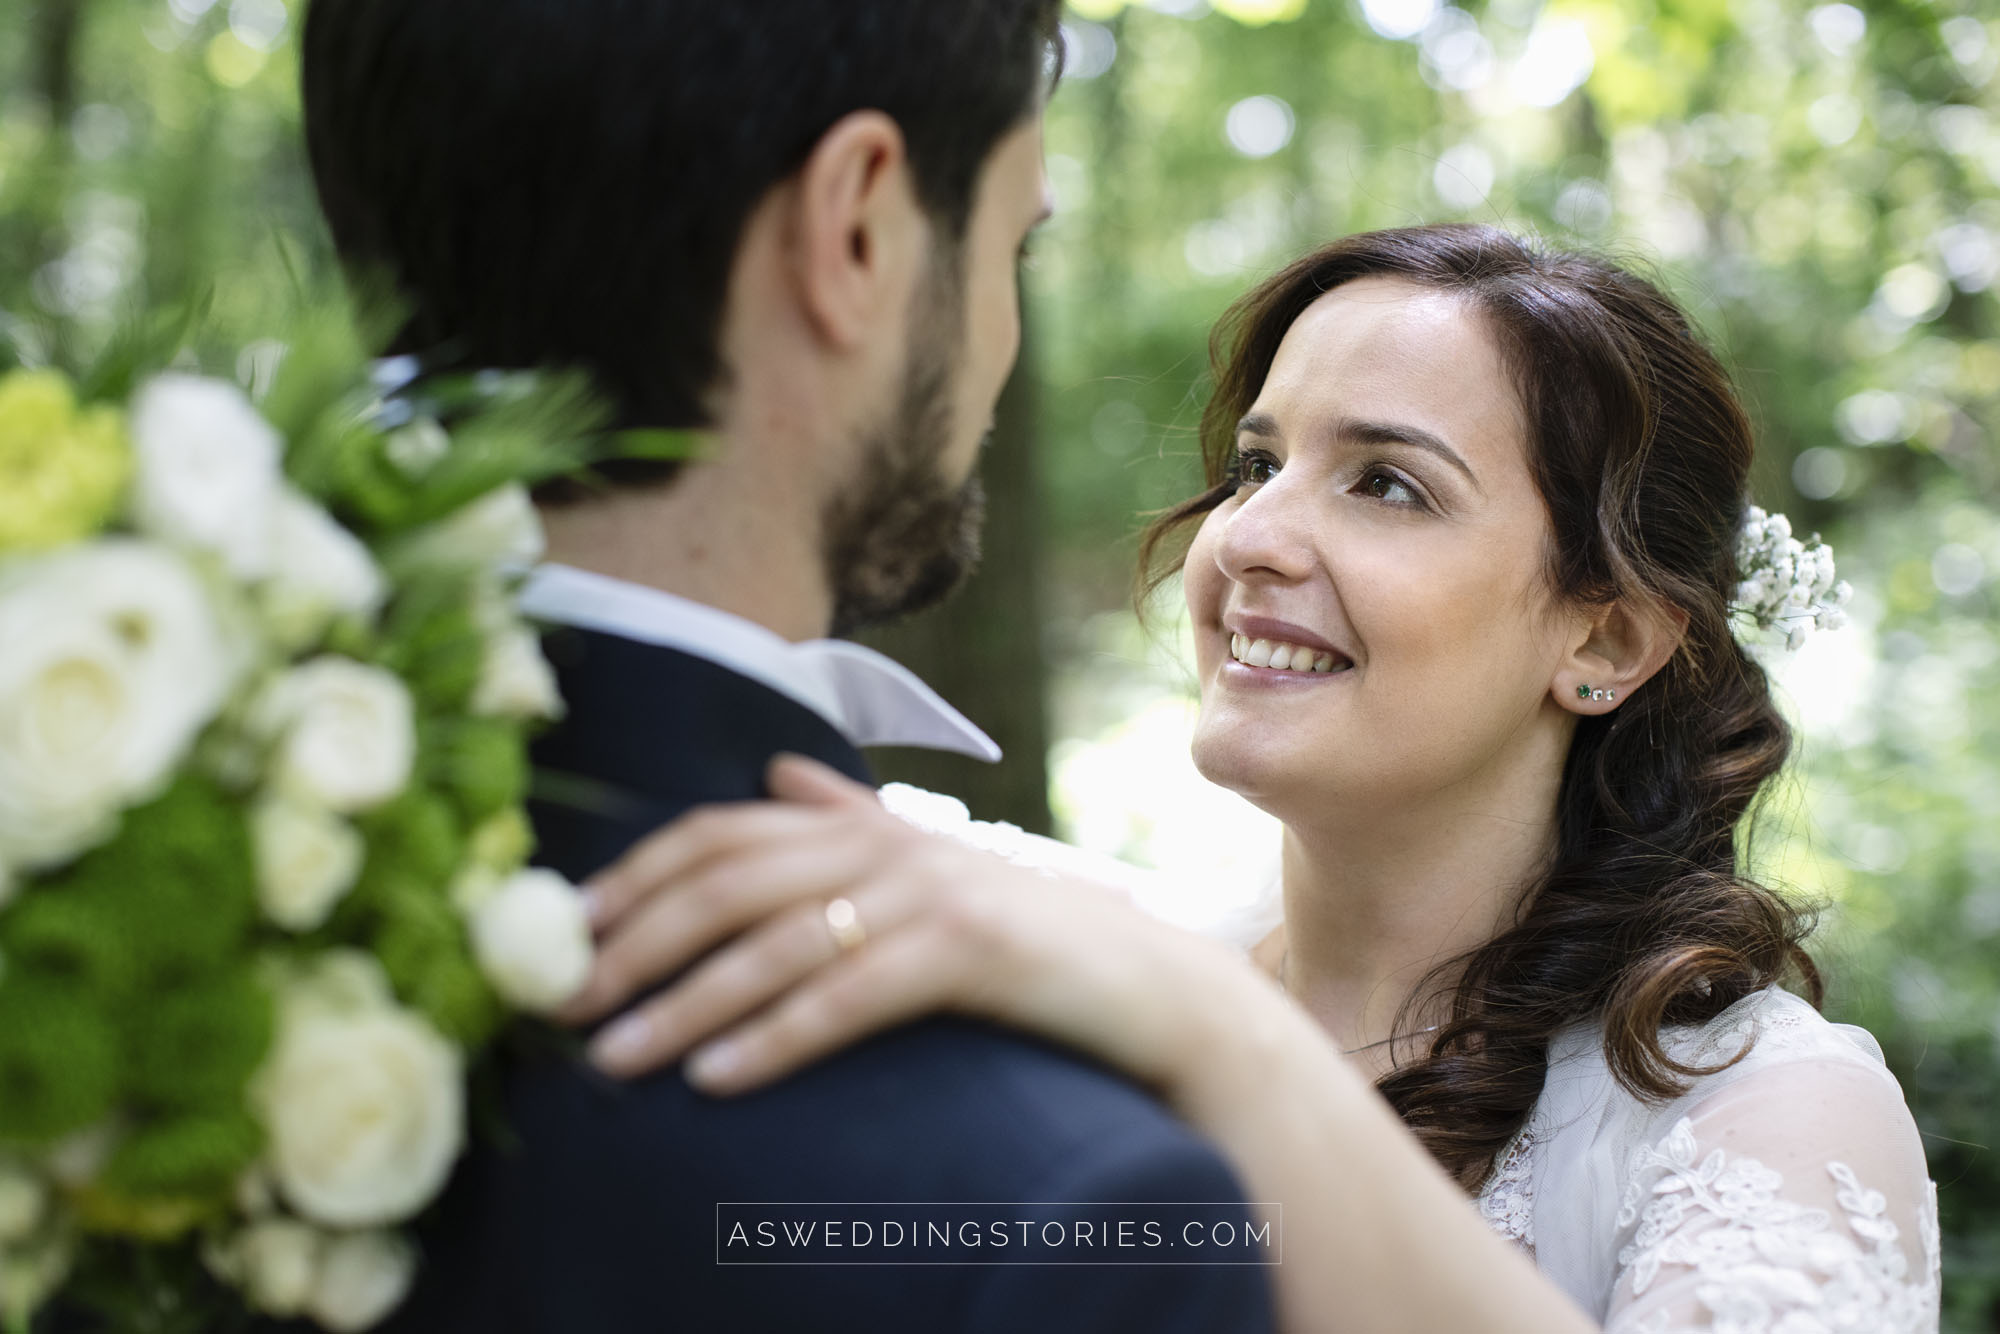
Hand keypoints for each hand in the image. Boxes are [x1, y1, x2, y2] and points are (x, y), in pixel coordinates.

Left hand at [558, 755, 1251, 1097]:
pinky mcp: (966, 950)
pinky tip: (717, 1079)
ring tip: (614, 1059)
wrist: (1142, 981)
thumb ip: (848, 817)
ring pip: (774, 945)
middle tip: (561, 1005)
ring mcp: (926, 892)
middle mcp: (882, 843)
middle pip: (726, 884)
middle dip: (633, 945)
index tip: (564, 931)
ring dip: (682, 1006)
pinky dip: (774, 1039)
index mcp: (858, 824)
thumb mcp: (927, 865)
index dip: (632, 877)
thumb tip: (776, 777)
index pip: (717, 836)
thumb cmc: (1021, 932)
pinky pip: (848, 997)